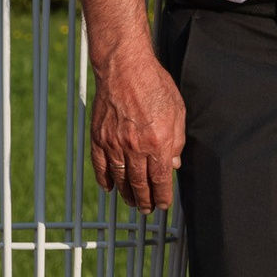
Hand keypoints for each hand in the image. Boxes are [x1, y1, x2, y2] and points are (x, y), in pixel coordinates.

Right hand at [88, 41, 185, 213]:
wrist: (125, 68)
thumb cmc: (154, 84)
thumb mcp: (177, 111)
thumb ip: (177, 141)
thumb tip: (173, 164)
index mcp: (157, 142)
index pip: (160, 179)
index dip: (162, 195)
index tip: (163, 204)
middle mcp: (135, 147)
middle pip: (139, 183)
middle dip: (145, 200)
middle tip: (147, 209)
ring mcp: (114, 143)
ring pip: (119, 178)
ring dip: (126, 194)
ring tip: (132, 202)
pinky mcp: (99, 137)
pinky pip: (100, 165)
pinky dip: (104, 179)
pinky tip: (109, 187)